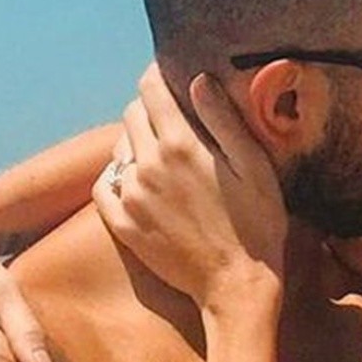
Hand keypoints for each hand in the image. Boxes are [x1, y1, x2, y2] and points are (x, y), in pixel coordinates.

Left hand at [94, 64, 288, 313]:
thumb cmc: (256, 224)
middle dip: (150, 108)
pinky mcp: (122, 224)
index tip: (171, 75)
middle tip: (176, 119)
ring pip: (119, 148)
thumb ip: (222, 119)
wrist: (236, 286)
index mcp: (180, 145)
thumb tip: (197, 79)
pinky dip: (118, 176)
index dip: (159, 75)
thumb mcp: (254, 165)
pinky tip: (142, 182)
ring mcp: (130, 197)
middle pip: (132, 114)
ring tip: (165, 155)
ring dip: (137, 142)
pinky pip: (104, 185)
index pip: (151, 88)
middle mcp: (146, 166)